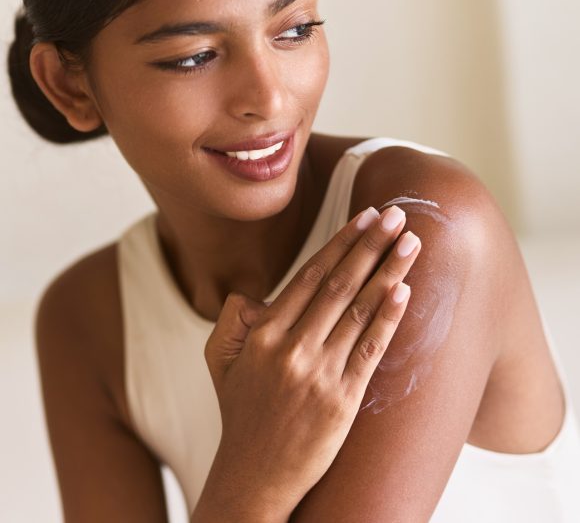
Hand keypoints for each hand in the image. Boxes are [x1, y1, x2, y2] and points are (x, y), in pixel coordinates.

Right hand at [203, 205, 420, 516]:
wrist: (252, 476)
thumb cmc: (240, 413)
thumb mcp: (221, 361)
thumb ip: (232, 319)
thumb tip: (258, 295)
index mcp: (263, 333)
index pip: (310, 276)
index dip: (340, 243)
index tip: (364, 217)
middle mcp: (291, 348)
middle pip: (338, 285)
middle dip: (371, 245)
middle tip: (397, 214)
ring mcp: (318, 374)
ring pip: (358, 311)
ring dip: (388, 272)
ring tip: (411, 243)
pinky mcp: (342, 401)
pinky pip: (369, 351)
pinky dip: (387, 319)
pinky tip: (404, 292)